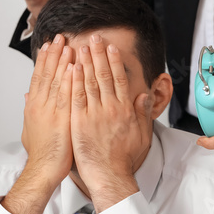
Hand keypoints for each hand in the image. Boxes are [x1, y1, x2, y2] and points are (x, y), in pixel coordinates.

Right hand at [3, 35, 73, 213]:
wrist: (43, 170)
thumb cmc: (41, 153)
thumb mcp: (30, 128)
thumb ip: (30, 110)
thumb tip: (27, 96)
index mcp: (33, 107)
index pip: (39, 77)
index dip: (44, 60)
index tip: (48, 45)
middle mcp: (39, 106)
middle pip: (46, 74)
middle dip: (53, 54)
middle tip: (58, 37)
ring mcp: (50, 112)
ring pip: (56, 81)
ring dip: (62, 61)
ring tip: (67, 44)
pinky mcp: (61, 119)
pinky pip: (66, 95)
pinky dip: (69, 79)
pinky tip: (74, 66)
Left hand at [70, 36, 151, 210]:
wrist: (110, 176)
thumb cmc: (124, 160)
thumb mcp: (141, 135)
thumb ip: (142, 114)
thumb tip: (143, 96)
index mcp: (125, 110)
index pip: (119, 79)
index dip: (113, 61)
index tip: (110, 47)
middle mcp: (110, 108)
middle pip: (103, 75)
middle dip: (98, 55)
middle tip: (93, 38)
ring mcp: (94, 114)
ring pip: (89, 83)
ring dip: (84, 63)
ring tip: (80, 47)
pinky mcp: (80, 122)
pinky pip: (76, 97)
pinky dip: (74, 81)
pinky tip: (71, 68)